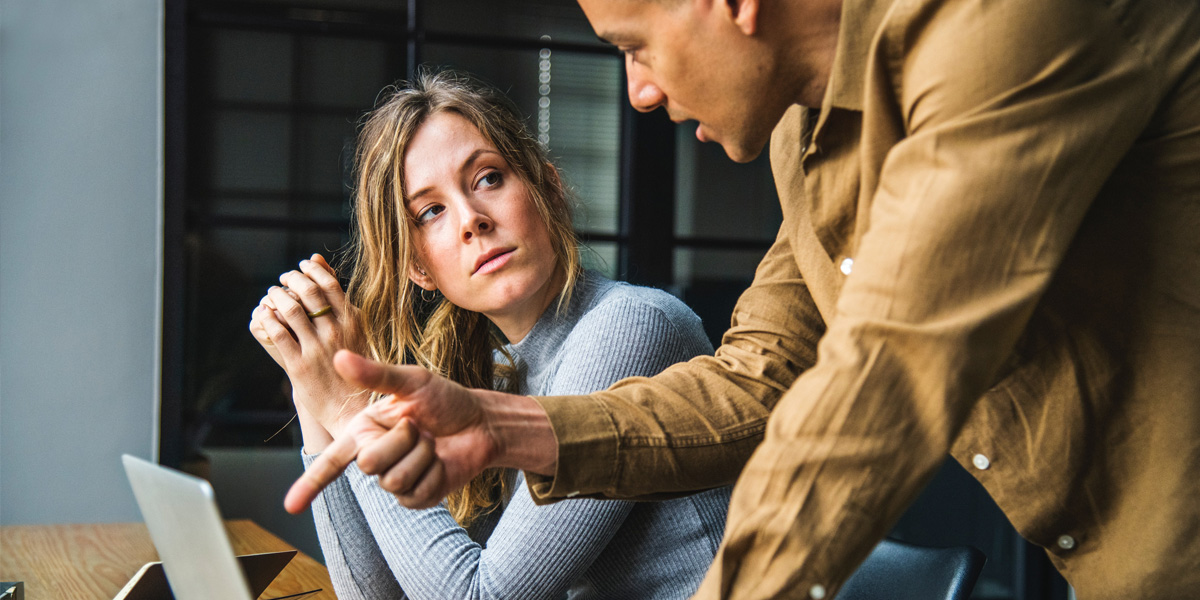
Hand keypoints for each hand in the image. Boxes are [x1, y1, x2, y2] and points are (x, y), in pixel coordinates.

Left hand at [249, 254, 367, 438]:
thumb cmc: (355, 367)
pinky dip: (267, 319)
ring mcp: (317, 349)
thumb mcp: (356, 331)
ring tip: (272, 294)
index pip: (330, 284)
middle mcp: (336, 333)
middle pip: (309, 292)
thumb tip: (321, 263)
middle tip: (284, 278)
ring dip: (277, 296)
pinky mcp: (299, 366)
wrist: (352, 408)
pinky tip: (264, 314)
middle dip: (292, 279)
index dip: (313, 270)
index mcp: (353, 322)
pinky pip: (278, 335)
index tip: (303, 265)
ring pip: (291, 311)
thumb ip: (340, 302)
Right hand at [284, 350, 556, 512]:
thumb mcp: (412, 381)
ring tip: (432, 442)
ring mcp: (395, 479)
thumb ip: (376, 374)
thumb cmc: (445, 399)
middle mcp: (375, 456)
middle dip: (401, 440)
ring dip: (420, 456)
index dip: (309, 484)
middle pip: (368, 463)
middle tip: (420, 427)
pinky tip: (440, 461)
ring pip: (392, 479)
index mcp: (364, 430)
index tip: (289, 506)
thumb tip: (340, 357)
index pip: (331, 461)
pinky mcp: (416, 497)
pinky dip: (432, 473)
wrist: (480, 423)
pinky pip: (414, 493)